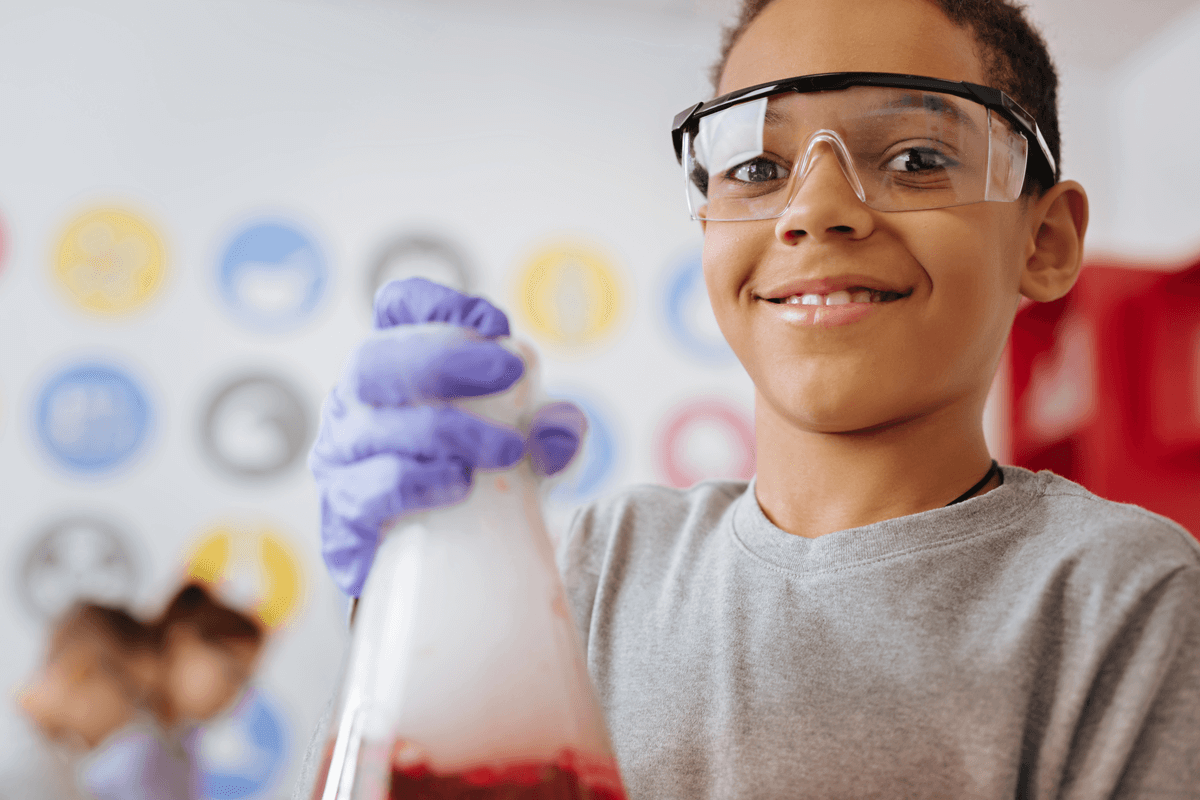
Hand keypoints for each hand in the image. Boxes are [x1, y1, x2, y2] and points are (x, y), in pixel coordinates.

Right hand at [310, 278, 585, 596]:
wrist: (441, 568)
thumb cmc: (479, 481)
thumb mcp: (523, 445)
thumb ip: (551, 429)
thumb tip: (557, 429)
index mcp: (395, 366)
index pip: (397, 309)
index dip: (436, 303)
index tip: (492, 324)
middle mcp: (355, 403)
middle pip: (376, 360)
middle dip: (445, 359)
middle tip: (507, 374)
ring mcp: (340, 460)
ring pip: (376, 428)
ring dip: (447, 429)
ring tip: (506, 448)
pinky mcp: (340, 520)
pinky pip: (366, 492)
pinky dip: (417, 483)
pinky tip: (459, 485)